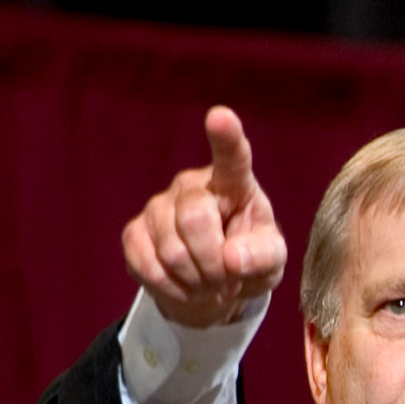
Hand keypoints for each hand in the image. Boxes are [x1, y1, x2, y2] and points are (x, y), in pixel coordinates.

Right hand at [121, 106, 287, 329]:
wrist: (213, 283)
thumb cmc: (247, 259)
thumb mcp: (271, 261)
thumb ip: (262, 256)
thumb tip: (232, 258)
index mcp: (233, 182)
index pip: (231, 155)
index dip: (225, 136)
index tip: (219, 116)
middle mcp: (191, 185)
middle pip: (194, 220)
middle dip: (213, 264)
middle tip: (226, 282)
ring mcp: (158, 206)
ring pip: (170, 249)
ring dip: (194, 281)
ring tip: (208, 284)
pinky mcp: (134, 232)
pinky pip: (146, 264)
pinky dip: (169, 287)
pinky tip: (183, 286)